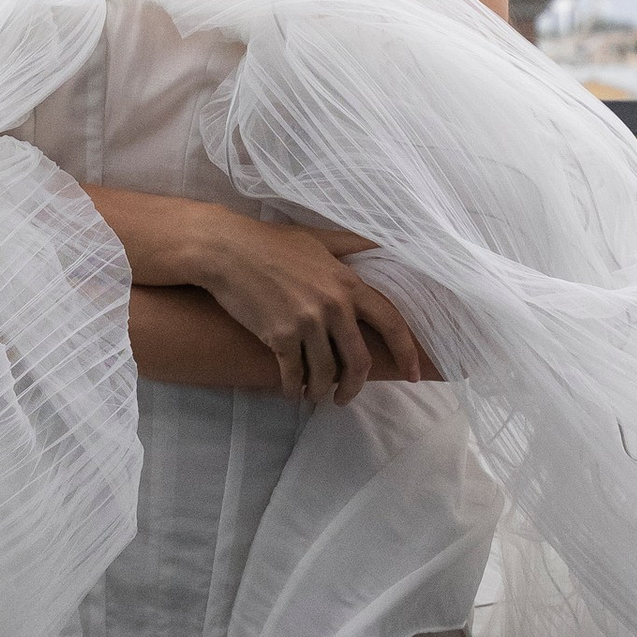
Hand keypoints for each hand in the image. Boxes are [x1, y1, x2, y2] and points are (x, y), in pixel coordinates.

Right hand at [85, 186, 433, 408]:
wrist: (224, 250)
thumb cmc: (269, 242)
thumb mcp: (318, 239)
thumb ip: (351, 244)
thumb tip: (381, 240)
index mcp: (347, 283)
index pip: (390, 322)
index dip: (406, 351)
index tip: (413, 375)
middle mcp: (333, 305)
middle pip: (358, 360)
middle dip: (354, 386)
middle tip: (345, 397)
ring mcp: (307, 322)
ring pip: (326, 372)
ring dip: (321, 390)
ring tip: (314, 394)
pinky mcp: (279, 336)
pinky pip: (294, 374)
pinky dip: (294, 388)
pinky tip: (291, 390)